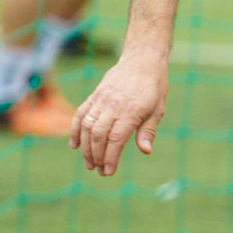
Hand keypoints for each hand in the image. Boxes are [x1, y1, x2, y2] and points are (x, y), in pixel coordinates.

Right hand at [69, 53, 167, 176]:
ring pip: (87, 127)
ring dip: (85, 147)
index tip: (108, 171)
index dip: (110, 157)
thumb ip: (148, 131)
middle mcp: (113, 106)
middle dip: (96, 156)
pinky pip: (81, 114)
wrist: (141, 61)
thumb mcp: (157, 110)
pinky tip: (74, 145)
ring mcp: (101, 100)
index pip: (116, 140)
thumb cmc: (153, 88)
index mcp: (131, 112)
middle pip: (99, 136)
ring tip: (88, 163)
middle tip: (98, 170)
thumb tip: (146, 151)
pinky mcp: (94, 96)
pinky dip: (75, 130)